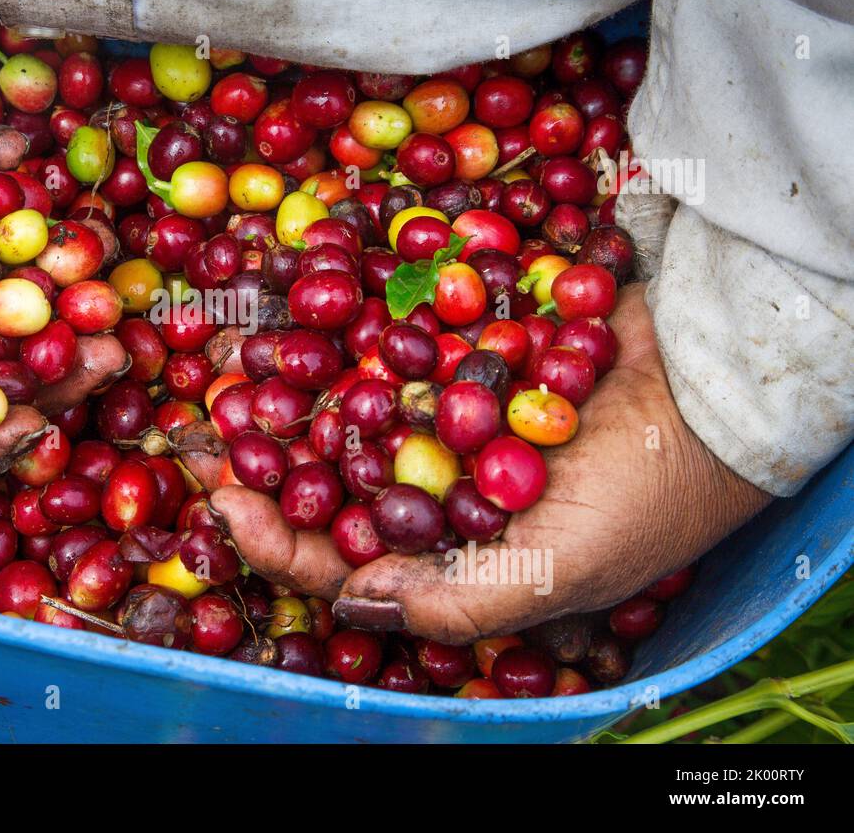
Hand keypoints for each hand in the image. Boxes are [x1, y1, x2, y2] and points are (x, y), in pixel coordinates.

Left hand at [181, 284, 769, 642]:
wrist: (719, 382)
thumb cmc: (650, 493)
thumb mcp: (559, 571)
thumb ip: (456, 602)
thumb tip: (355, 606)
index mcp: (442, 553)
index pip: (336, 561)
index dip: (273, 542)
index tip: (222, 504)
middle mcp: (428, 484)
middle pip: (317, 476)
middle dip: (252, 456)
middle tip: (191, 428)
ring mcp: (436, 409)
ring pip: (335, 401)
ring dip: (279, 384)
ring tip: (220, 362)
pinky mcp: (453, 344)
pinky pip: (379, 337)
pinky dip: (335, 322)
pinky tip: (285, 304)